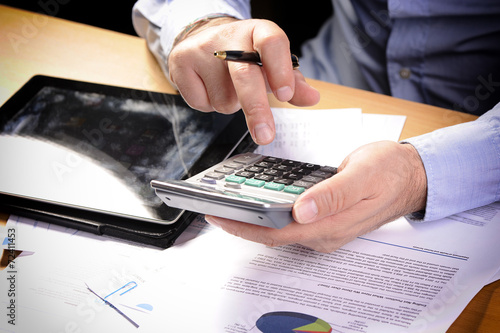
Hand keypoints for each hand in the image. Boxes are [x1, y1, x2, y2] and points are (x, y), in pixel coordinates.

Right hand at [168, 18, 319, 144]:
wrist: (204, 39)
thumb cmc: (245, 54)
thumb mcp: (272, 63)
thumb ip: (293, 82)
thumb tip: (311, 98)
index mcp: (257, 31)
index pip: (272, 42)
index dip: (280, 69)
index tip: (285, 95)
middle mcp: (229, 36)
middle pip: (244, 75)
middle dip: (256, 109)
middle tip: (265, 135)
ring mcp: (201, 48)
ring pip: (224, 98)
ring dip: (231, 104)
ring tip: (228, 86)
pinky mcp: (180, 62)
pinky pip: (202, 103)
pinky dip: (210, 104)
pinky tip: (209, 87)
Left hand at [205, 141, 427, 252]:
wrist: (410, 175)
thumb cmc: (389, 172)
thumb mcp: (362, 176)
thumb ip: (332, 194)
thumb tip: (302, 209)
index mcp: (330, 226)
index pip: (276, 234)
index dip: (245, 227)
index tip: (219, 216)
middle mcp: (324, 233)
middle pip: (273, 235)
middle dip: (242, 225)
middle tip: (216, 208)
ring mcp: (325, 229)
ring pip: (281, 229)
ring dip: (254, 219)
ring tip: (231, 204)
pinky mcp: (325, 220)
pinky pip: (291, 221)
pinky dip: (271, 213)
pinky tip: (261, 200)